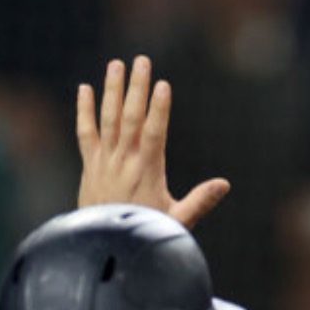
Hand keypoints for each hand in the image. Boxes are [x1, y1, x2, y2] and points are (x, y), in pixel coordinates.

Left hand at [76, 56, 230, 227]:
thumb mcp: (177, 221)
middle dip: (137, 87)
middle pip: (130, 117)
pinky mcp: (89, 166)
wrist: (105, 249)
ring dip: (112, 90)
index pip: (153, 133)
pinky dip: (84, 111)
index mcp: (147, 172)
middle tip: (142, 61)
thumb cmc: (144, 233)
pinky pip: (85, 133)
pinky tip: (85, 89)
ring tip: (116, 65)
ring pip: (108, 119)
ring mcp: (104, 162)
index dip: (159, 109)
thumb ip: (199, 202)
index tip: (163, 85)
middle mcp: (123, 162)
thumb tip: (224, 185)